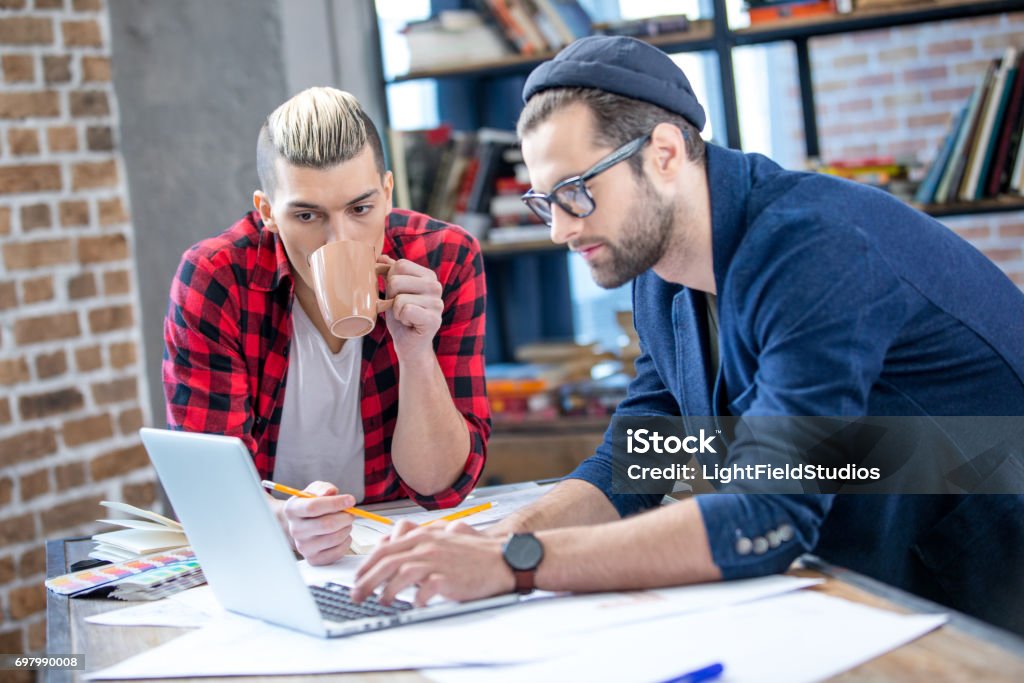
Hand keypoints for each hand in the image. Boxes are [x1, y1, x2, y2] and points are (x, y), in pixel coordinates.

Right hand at [278, 481, 355, 565]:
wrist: (302, 525)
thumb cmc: (311, 505)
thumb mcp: (314, 491)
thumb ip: (322, 488)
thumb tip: (330, 491)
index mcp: (292, 510)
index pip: (313, 507)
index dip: (335, 503)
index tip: (351, 500)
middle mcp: (295, 530)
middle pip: (327, 524)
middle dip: (345, 517)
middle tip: (351, 513)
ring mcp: (303, 547)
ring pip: (335, 538)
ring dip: (347, 528)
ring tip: (345, 522)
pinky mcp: (314, 559)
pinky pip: (338, 551)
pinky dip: (346, 541)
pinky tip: (342, 534)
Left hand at [352, 520, 514, 606]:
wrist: (503, 559)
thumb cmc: (475, 552)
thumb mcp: (444, 537)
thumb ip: (420, 539)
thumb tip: (395, 544)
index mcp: (423, 535)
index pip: (385, 547)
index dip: (367, 564)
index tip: (358, 576)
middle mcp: (426, 545)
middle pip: (386, 561)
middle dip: (366, 580)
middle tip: (356, 595)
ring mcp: (436, 560)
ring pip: (399, 574)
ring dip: (385, 591)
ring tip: (381, 602)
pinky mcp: (448, 577)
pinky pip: (424, 590)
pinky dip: (415, 599)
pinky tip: (413, 605)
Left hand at [378, 254, 443, 359]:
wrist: (410, 345)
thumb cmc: (401, 318)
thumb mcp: (393, 292)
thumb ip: (390, 273)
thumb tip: (380, 257)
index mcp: (428, 276)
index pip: (400, 265)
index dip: (390, 280)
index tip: (396, 295)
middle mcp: (436, 286)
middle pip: (396, 280)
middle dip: (391, 297)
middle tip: (400, 309)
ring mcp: (437, 303)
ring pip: (399, 297)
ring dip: (395, 311)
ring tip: (405, 317)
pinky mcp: (434, 319)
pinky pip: (405, 310)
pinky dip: (401, 319)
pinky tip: (409, 324)